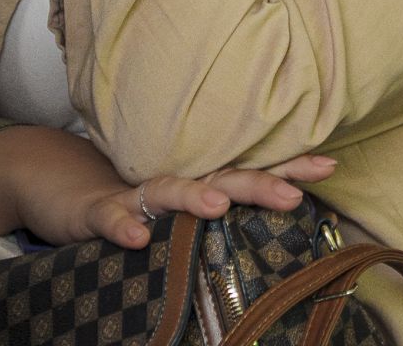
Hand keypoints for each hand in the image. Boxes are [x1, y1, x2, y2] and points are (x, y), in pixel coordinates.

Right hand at [85, 154, 337, 248]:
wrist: (73, 194)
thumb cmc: (144, 207)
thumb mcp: (189, 210)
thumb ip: (228, 210)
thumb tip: (290, 215)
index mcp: (204, 184)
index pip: (252, 173)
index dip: (289, 167)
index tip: (329, 165)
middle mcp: (177, 183)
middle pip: (222, 178)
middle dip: (258, 183)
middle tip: (293, 192)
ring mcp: (137, 196)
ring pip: (167, 191)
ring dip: (193, 196)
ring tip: (219, 206)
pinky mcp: (99, 212)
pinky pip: (110, 218)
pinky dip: (122, 224)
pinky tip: (136, 237)